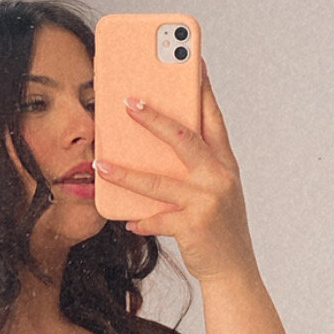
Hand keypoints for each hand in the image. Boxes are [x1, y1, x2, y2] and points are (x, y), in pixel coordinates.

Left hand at [94, 63, 257, 282]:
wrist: (233, 270)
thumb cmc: (217, 225)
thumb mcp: (212, 190)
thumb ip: (190, 167)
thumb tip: (150, 146)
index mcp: (224, 163)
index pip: (212, 118)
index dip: (202, 89)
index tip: (192, 62)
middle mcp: (220, 177)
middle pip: (183, 138)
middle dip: (154, 117)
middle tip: (127, 100)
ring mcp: (208, 201)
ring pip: (159, 181)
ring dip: (126, 173)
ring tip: (100, 163)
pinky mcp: (195, 226)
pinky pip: (159, 219)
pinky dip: (141, 220)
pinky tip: (127, 219)